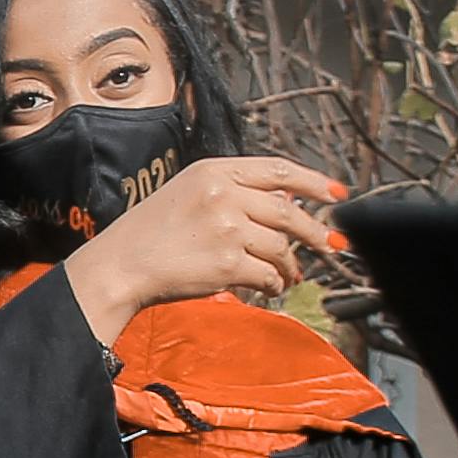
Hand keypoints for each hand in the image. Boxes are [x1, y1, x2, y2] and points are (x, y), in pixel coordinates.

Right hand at [65, 155, 346, 336]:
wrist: (120, 265)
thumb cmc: (151, 233)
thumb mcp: (189, 193)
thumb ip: (234, 193)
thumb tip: (287, 204)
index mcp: (213, 170)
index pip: (277, 171)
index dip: (313, 181)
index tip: (338, 193)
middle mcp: (223, 195)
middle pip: (287, 212)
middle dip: (315, 231)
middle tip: (332, 245)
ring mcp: (226, 229)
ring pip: (281, 246)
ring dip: (289, 264)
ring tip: (287, 273)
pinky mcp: (227, 263)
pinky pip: (269, 274)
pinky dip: (274, 283)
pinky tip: (269, 286)